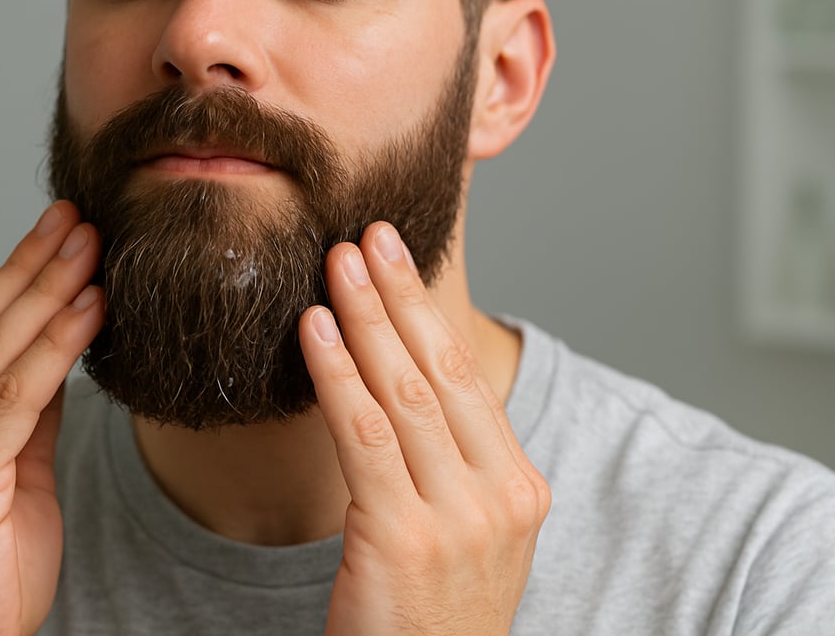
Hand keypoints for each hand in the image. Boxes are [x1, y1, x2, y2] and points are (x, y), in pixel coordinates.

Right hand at [0, 201, 103, 635]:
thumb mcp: (9, 483)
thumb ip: (23, 420)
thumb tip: (57, 355)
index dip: (12, 281)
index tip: (55, 235)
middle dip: (31, 269)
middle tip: (76, 219)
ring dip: (48, 292)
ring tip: (91, 247)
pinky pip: (13, 400)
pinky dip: (56, 347)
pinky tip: (89, 309)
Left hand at [299, 222, 549, 634]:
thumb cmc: (429, 618)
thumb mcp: (463, 535)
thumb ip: (449, 468)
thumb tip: (402, 384)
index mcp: (520, 489)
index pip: (469, 379)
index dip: (428, 312)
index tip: (398, 258)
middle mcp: (501, 498)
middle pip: (443, 372)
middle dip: (401, 295)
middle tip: (367, 236)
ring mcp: (459, 520)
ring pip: (405, 393)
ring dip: (366, 318)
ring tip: (336, 264)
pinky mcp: (404, 540)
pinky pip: (364, 436)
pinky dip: (337, 374)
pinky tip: (314, 330)